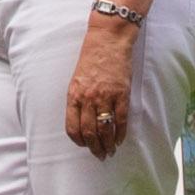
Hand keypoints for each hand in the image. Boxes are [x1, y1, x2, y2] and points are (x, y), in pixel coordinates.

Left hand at [63, 14, 137, 155]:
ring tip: (110, 150)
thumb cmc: (91, 58)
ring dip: (107, 144)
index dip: (78, 141)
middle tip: (99, 154)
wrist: (108, 39)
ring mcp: (105, 96)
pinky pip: (120, 120)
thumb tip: (83, 120)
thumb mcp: (77, 78)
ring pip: (105, 129)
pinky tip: (120, 139)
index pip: (72, 127)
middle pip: (89, 132)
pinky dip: (121, 133)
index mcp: (74, 94)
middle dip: (94, 148)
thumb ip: (78, 99)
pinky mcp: (121, 93)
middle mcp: (88, 98)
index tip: (84, 145)